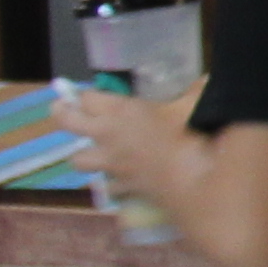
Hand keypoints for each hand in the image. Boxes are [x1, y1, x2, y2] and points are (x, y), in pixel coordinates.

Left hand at [59, 85, 203, 204]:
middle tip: (62, 109)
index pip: (88, 97)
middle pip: (68, 122)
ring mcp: (109, 163)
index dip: (88, 94)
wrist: (189, 179)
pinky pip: (107, 186)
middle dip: (62, 113)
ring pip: (78, 159)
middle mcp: (106, 135)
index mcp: (119, 110)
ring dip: (83, 154)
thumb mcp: (194, 104)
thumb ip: (196, 90)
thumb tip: (206, 80)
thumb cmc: (187, 134)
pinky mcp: (120, 186)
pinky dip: (111, 184)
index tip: (93, 94)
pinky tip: (119, 181)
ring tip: (91, 151)